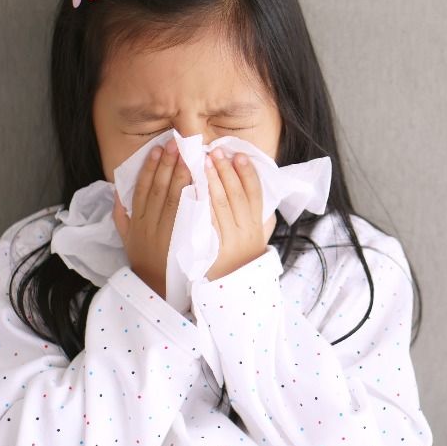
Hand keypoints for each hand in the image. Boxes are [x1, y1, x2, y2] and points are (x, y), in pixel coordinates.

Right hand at [112, 138, 191, 299]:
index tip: (157, 150)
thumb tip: (116, 192)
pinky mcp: (181, 240)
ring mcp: (166, 232)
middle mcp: (150, 224)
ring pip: (173, 198)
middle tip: (176, 144)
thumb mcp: (125, 238)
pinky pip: (187, 216)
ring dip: (181, 176)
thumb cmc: (143, 260)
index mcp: (136, 221)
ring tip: (188, 157)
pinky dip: (193, 198)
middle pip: (159, 189)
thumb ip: (121, 215)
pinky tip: (200, 182)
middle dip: (168, 165)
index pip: (142, 188)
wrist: (155, 288)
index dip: (150, 168)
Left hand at [203, 147, 276, 280]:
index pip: (254, 194)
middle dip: (225, 171)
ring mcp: (226, 241)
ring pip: (218, 206)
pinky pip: (202, 222)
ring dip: (210, 181)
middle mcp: (244, 233)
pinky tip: (190, 187)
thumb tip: (255, 186)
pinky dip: (197, 203)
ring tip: (202, 162)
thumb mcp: (256, 237)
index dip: (248, 173)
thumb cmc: (241, 260)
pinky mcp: (208, 249)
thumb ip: (256, 215)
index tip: (239, 155)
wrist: (230, 293)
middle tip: (215, 151)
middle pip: (235, 196)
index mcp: (256, 226)